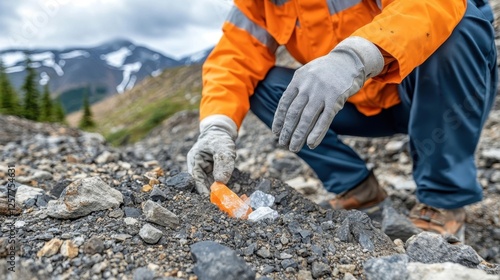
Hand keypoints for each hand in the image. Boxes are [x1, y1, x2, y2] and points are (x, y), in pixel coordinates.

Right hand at [187, 115, 236, 194]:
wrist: (221, 132)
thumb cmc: (219, 138)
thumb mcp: (222, 148)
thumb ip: (222, 162)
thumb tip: (221, 182)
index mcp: (194, 160)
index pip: (195, 179)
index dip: (201, 190)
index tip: (209, 199)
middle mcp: (197, 167)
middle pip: (201, 184)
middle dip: (209, 194)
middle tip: (218, 204)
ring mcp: (205, 170)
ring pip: (209, 185)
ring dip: (215, 192)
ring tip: (223, 202)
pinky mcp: (212, 173)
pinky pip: (215, 183)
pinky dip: (220, 188)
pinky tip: (226, 195)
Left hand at [272, 37, 383, 151]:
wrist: (350, 59)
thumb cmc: (327, 70)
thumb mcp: (308, 74)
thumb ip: (297, 89)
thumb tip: (285, 111)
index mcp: (298, 79)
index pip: (284, 103)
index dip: (279, 119)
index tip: (275, 132)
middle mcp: (308, 86)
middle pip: (293, 113)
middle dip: (286, 130)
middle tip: (282, 144)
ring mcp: (322, 92)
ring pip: (307, 118)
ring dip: (298, 135)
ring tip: (294, 148)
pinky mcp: (336, 99)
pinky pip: (324, 119)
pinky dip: (317, 133)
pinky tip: (310, 144)